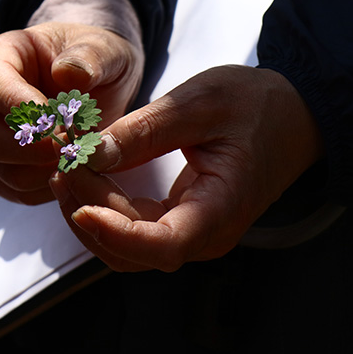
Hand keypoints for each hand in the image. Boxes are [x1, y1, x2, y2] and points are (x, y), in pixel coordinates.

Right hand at [0, 22, 143, 203]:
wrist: (99, 84)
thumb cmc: (95, 60)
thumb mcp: (102, 48)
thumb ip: (90, 56)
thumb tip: (68, 74)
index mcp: (0, 57)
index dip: (21, 106)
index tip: (60, 121)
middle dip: (31, 149)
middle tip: (73, 144)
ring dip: (44, 172)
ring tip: (79, 155)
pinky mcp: (1, 169)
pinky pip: (16, 191)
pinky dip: (49, 188)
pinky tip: (74, 170)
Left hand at [49, 65, 323, 270]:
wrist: (289, 116)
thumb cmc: (255, 106)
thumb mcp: (200, 103)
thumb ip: (146, 131)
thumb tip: (91, 154)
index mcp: (220, 211)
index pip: (162, 246)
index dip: (117, 234)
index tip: (80, 205)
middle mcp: (202, 235)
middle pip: (130, 249)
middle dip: (88, 209)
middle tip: (63, 160)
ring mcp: (187, 232)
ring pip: (121, 245)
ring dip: (87, 209)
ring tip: (66, 164)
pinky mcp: (174, 219)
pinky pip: (127, 227)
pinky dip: (100, 203)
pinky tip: (83, 171)